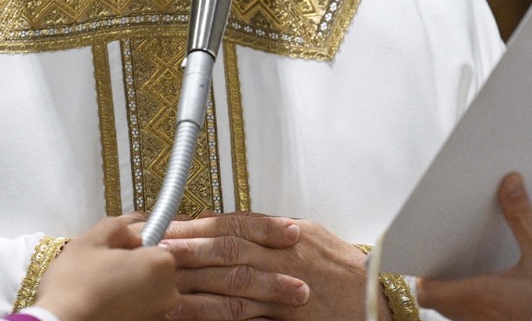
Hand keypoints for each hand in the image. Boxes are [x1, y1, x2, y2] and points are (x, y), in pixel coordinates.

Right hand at [36, 215, 178, 320]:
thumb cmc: (74, 285)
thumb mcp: (91, 240)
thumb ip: (119, 228)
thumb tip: (134, 237)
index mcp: (159, 265)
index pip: (157, 247)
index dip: (133, 249)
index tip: (113, 257)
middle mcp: (168, 294)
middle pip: (156, 272)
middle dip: (135, 270)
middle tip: (104, 274)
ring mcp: (159, 315)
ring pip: (148, 293)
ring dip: (131, 290)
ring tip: (101, 293)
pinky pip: (140, 311)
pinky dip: (127, 308)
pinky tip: (104, 308)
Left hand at [160, 211, 373, 319]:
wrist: (380, 303)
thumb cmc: (347, 272)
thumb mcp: (311, 238)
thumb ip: (269, 230)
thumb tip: (225, 221)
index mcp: (289, 235)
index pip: (234, 225)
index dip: (198, 225)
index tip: (168, 225)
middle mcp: (285, 259)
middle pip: (226, 249)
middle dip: (187, 248)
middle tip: (151, 248)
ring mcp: (284, 291)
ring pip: (231, 285)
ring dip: (194, 284)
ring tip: (161, 285)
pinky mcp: (287, 319)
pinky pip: (246, 316)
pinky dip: (218, 316)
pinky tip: (192, 317)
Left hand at [416, 172, 531, 320]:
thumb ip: (522, 218)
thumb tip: (509, 184)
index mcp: (479, 295)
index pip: (427, 292)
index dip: (421, 276)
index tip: (425, 255)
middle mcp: (478, 316)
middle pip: (437, 304)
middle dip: (436, 281)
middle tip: (443, 256)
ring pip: (455, 314)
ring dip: (454, 295)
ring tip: (464, 270)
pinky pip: (474, 320)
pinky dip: (473, 305)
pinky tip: (491, 289)